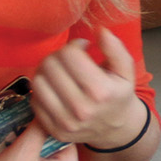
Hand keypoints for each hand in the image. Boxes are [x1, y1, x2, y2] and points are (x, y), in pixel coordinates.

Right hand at [0, 125, 80, 160]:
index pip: (65, 135)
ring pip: (44, 157)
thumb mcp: (24, 147)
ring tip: (13, 145)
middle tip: (20, 132)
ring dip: (29, 148)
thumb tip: (46, 111)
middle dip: (36, 137)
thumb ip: (39, 126)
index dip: (48, 125)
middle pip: (54, 146)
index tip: (32, 120)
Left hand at [29, 29, 143, 149]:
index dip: (74, 45)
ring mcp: (65, 122)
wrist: (117, 129)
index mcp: (102, 92)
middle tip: (68, 59)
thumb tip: (100, 31)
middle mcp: (82, 109)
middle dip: (58, 55)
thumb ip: (115, 48)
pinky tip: (55, 87)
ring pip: (37, 82)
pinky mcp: (54, 130)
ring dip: (46, 71)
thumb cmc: (119, 94)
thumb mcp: (126, 70)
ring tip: (58, 71)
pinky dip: (42, 89)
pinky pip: (34, 100)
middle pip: (51, 66)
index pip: (69, 55)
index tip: (82, 48)